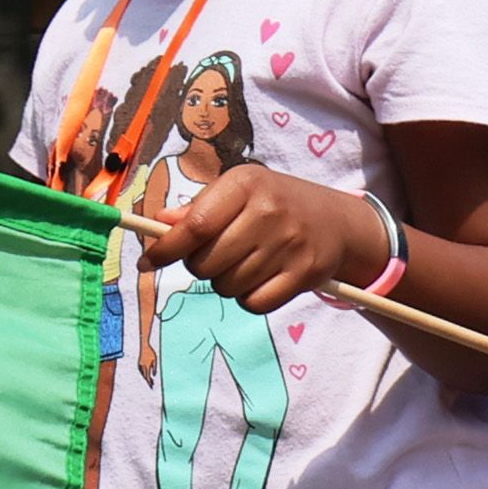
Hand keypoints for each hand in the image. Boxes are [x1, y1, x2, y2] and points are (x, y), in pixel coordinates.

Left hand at [136, 164, 393, 316]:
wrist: (338, 221)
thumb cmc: (274, 204)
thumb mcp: (238, 192)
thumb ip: (197, 209)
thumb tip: (158, 225)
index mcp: (246, 184)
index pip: (195, 226)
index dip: (166, 249)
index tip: (149, 261)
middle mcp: (270, 211)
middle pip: (205, 263)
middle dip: (199, 266)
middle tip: (216, 256)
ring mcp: (290, 244)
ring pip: (227, 286)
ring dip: (226, 282)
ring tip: (244, 264)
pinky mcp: (306, 274)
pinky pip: (254, 303)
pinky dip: (250, 298)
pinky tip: (261, 279)